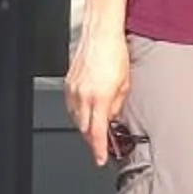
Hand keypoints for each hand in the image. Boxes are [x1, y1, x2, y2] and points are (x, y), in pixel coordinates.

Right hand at [64, 29, 130, 164]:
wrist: (100, 34)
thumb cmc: (115, 54)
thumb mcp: (125, 84)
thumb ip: (116, 104)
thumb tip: (111, 116)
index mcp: (99, 98)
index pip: (97, 132)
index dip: (98, 150)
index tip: (100, 159)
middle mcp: (83, 96)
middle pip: (84, 128)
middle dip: (92, 139)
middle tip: (101, 145)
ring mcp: (72, 90)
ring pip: (76, 118)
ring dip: (85, 126)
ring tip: (95, 127)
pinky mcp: (67, 83)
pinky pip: (71, 106)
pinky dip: (78, 113)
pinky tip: (86, 111)